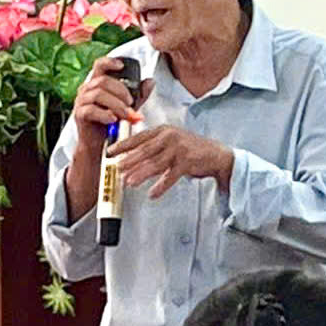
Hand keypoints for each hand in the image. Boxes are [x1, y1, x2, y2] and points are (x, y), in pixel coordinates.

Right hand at [70, 57, 148, 150]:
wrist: (99, 145)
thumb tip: (150, 81)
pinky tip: (113, 119)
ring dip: (116, 104)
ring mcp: (81, 101)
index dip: (109, 62)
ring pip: (98, 94)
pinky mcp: (79, 114)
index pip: (99, 64)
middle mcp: (86, 89)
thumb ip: (138, 94)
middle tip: (131, 102)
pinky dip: (104, 114)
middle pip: (103, 81)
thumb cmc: (112, 122)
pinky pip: (91, 110)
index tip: (121, 66)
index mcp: (96, 83)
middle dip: (120, 90)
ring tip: (126, 114)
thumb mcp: (128, 106)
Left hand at [108, 125, 233, 197]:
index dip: (123, 145)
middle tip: (117, 169)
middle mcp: (170, 137)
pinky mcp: (187, 162)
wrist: (216, 154)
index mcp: (163, 130)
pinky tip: (152, 194)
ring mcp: (179, 149)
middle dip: (129, 161)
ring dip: (141, 174)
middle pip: (145, 150)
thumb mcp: (170, 142)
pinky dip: (160, 187)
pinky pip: (170, 177)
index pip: (139, 137)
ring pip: (155, 164)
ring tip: (129, 183)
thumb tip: (130, 156)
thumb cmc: (190, 149)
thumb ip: (153, 146)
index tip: (110, 152)